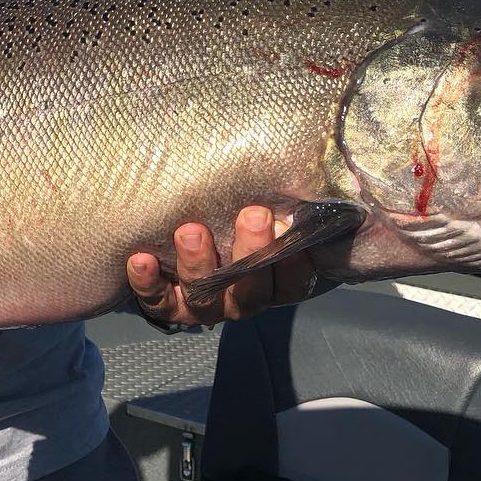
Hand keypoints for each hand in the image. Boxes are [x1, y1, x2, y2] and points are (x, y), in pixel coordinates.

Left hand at [126, 206, 317, 326]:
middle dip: (252, 252)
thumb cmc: (256, 214)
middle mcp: (246, 297)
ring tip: (191, 231)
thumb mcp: (285, 208)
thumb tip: (340, 177)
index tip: (291, 230)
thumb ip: (304, 200)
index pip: (295, 281)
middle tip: (253, 214)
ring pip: (206, 297)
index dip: (294, 262)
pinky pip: (160, 302)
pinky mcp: (172, 302)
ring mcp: (209, 303)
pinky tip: (141, 259)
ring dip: (198, 265)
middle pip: (251, 288)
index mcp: (280, 279)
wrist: (207, 232)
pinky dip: (149, 283)